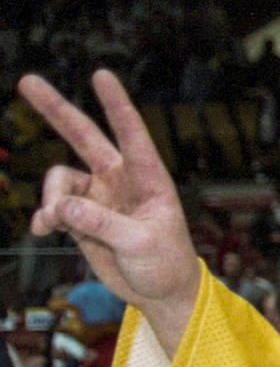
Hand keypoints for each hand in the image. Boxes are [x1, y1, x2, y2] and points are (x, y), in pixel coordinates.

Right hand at [18, 70, 200, 354]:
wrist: (159, 291)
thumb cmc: (166, 263)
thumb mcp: (140, 244)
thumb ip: (101, 224)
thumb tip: (60, 206)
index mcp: (149, 177)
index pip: (131, 134)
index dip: (116, 104)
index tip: (100, 74)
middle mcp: (121, 179)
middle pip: (84, 136)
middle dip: (56, 109)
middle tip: (27, 81)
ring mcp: (99, 196)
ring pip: (60, 180)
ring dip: (51, 198)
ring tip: (53, 223)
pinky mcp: (82, 217)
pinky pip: (54, 206)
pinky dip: (45, 216)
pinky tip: (43, 230)